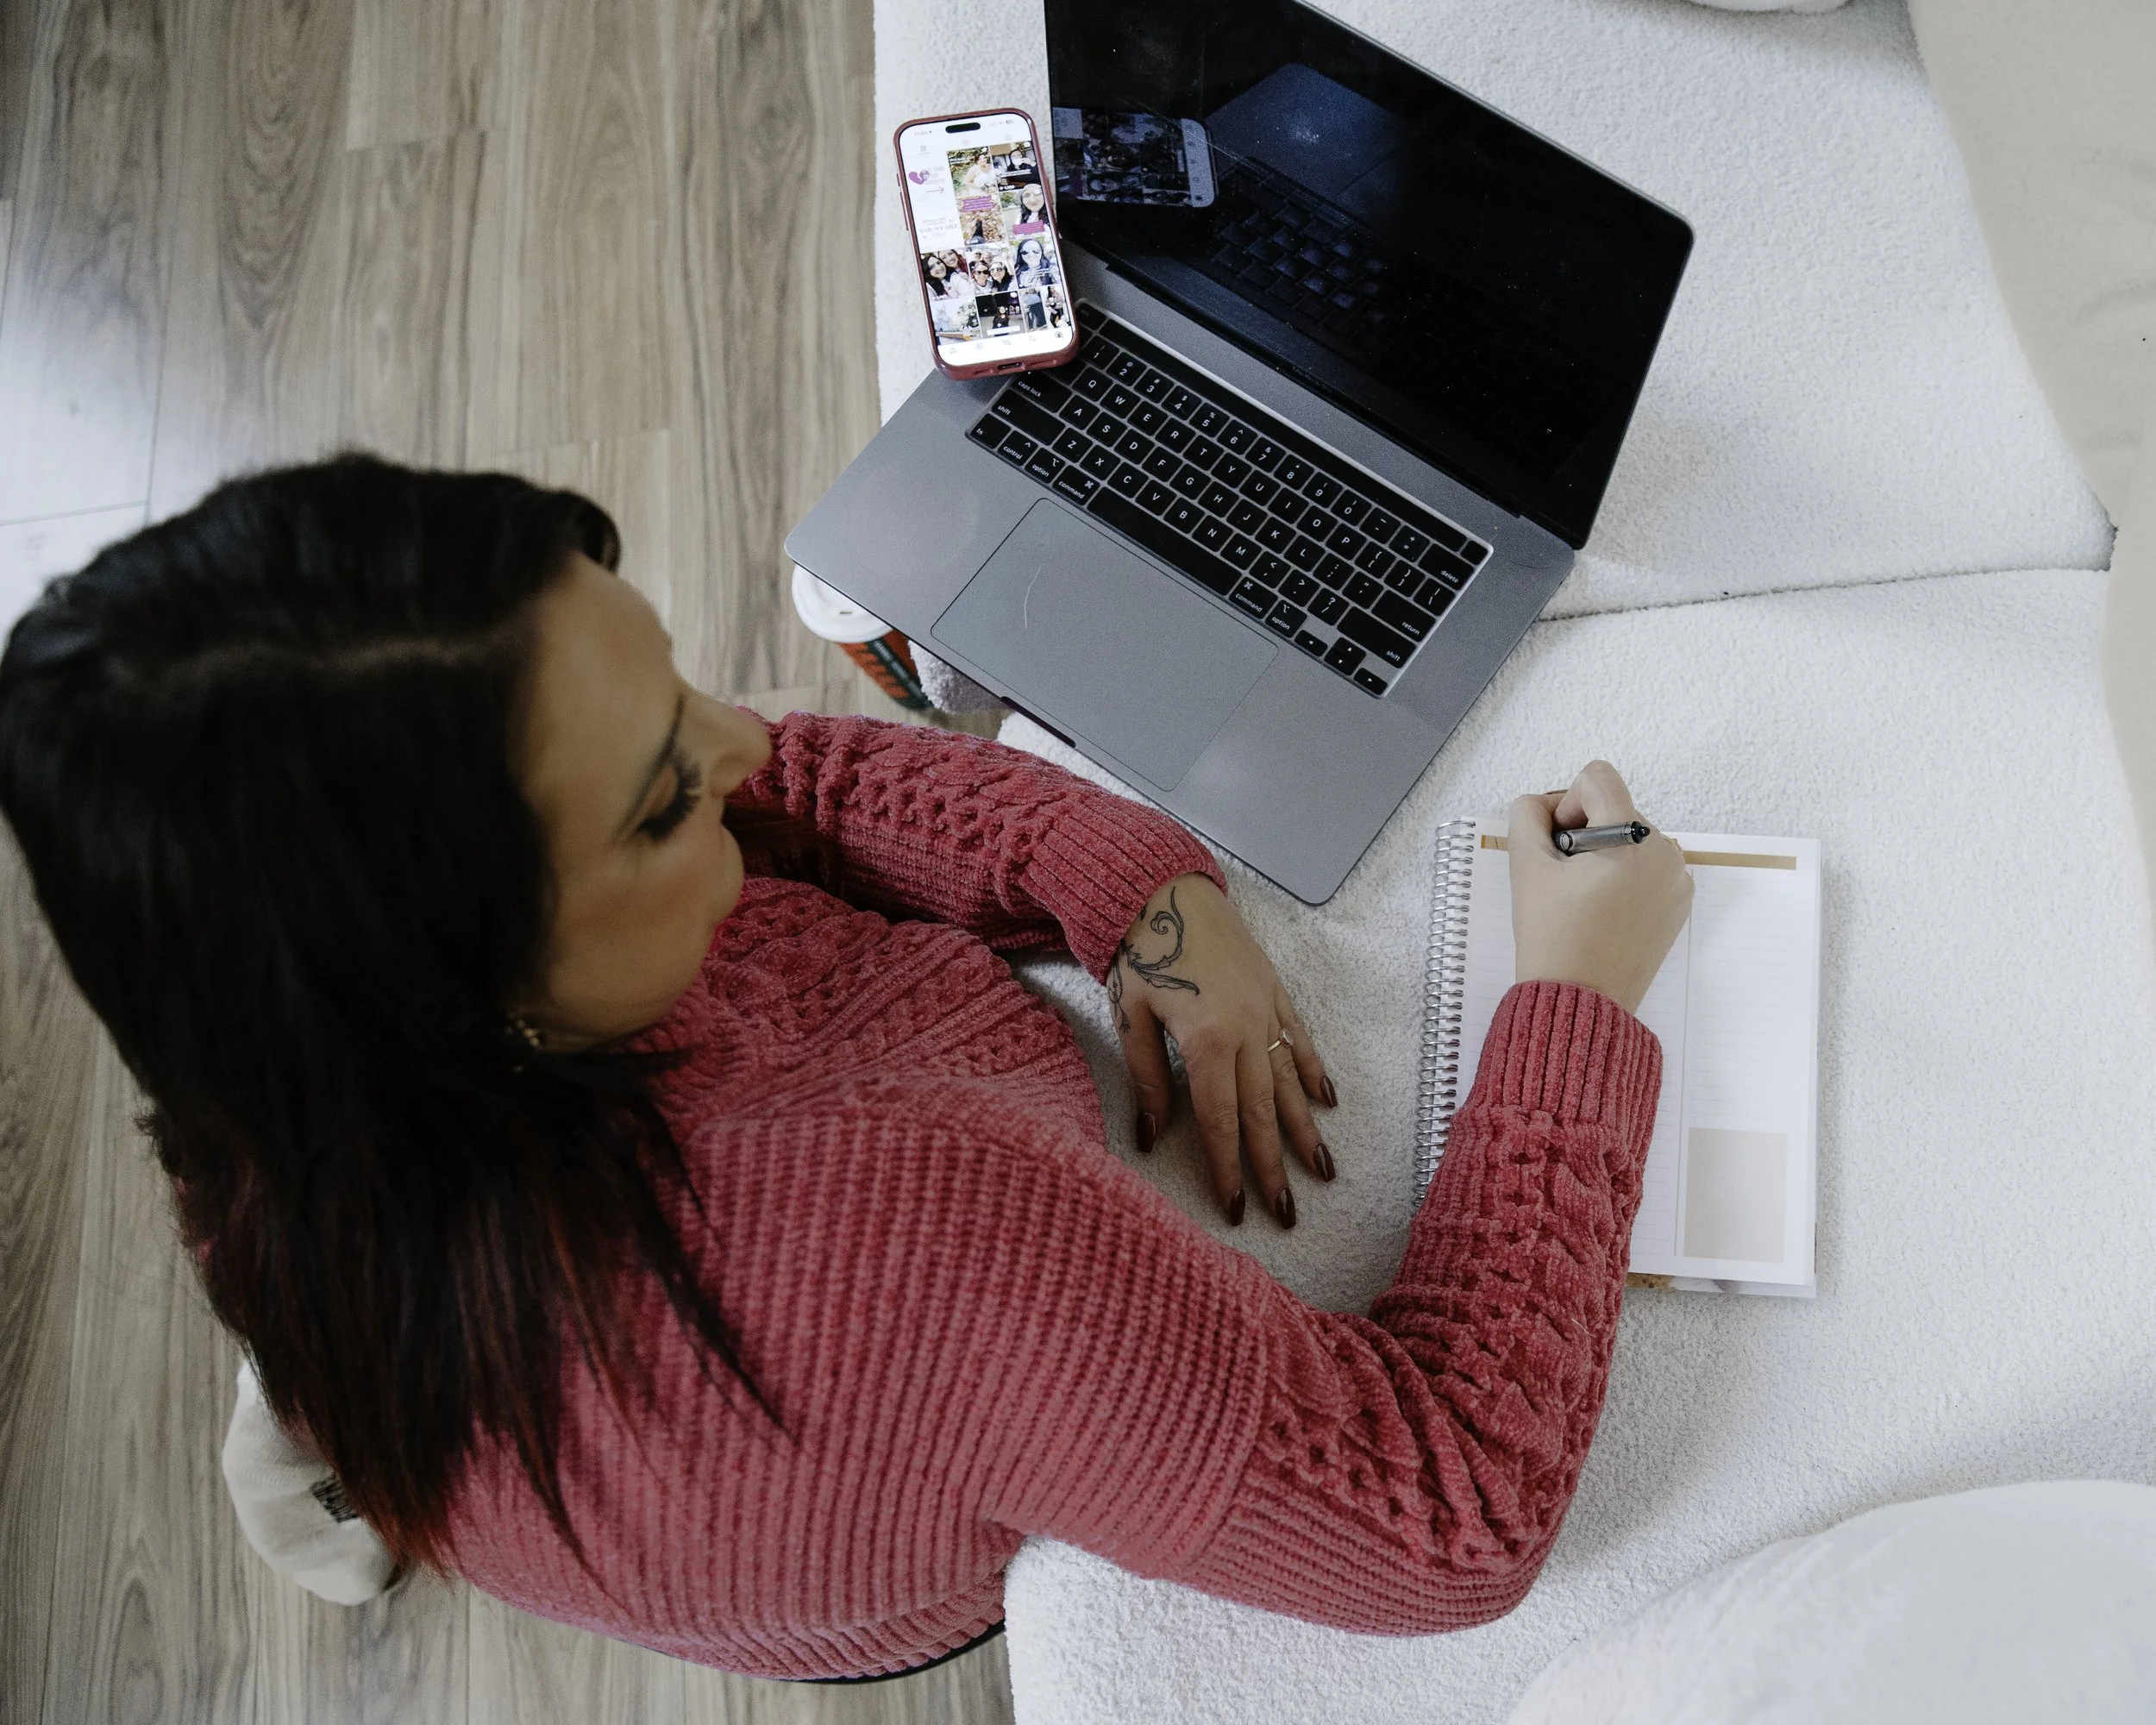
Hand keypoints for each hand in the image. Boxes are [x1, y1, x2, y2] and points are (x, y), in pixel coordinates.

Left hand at [1109, 875, 1334, 1227]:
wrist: (1163, 887)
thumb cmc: (1138, 952)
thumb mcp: (1130, 1016)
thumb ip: (1148, 1078)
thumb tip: (1152, 1136)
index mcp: (1206, 1040)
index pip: (1220, 1119)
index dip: (1228, 1167)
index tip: (1237, 1208)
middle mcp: (1245, 1028)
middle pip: (1262, 1110)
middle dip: (1274, 1165)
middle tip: (1287, 1212)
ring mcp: (1266, 1008)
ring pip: (1290, 1080)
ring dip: (1306, 1129)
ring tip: (1323, 1170)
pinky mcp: (1274, 989)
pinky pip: (1299, 1038)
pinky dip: (1314, 1070)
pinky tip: (1327, 1101)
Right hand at [1509, 761, 1691, 1012]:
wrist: (1580, 999)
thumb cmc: (1552, 936)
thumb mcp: (1525, 868)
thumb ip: (1526, 816)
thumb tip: (1542, 805)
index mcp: (1630, 838)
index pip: (1597, 777)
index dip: (1565, 803)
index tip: (1558, 847)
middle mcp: (1664, 851)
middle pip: (1615, 808)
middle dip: (1583, 833)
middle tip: (1564, 881)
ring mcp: (1677, 878)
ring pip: (1630, 837)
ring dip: (1603, 855)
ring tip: (1584, 899)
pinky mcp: (1679, 901)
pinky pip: (1647, 866)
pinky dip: (1623, 877)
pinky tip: (1603, 911)